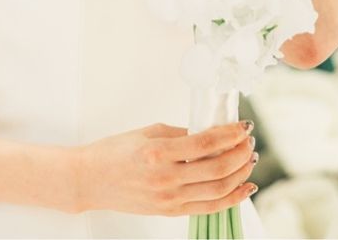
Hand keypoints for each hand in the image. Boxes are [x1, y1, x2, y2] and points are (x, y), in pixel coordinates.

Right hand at [72, 120, 257, 215]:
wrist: (88, 180)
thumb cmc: (115, 152)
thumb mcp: (150, 132)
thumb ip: (183, 134)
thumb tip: (213, 133)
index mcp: (158, 152)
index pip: (207, 143)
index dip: (232, 134)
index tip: (245, 126)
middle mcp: (164, 178)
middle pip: (217, 168)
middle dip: (241, 153)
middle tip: (249, 141)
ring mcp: (168, 199)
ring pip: (218, 190)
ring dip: (241, 174)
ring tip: (249, 160)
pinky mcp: (169, 212)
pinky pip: (208, 208)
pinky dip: (231, 198)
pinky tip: (245, 187)